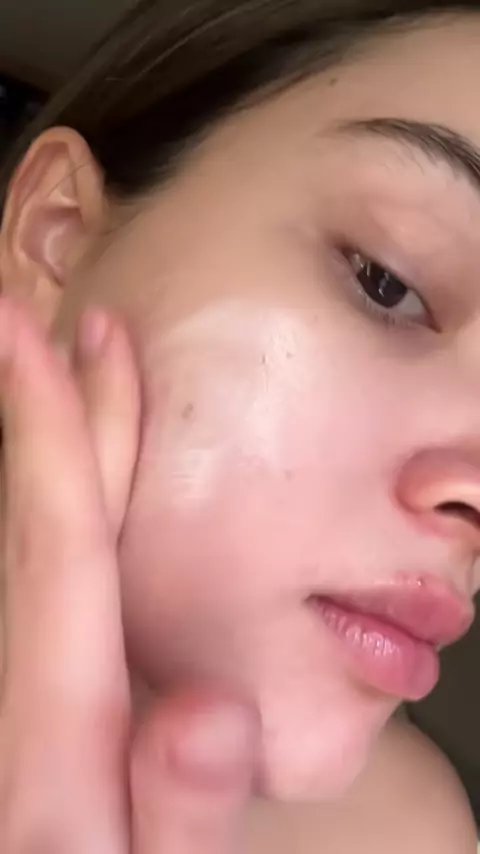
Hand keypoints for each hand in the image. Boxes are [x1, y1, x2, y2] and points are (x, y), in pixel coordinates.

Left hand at [0, 298, 256, 852]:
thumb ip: (182, 815)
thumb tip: (200, 709)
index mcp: (47, 751)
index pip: (60, 561)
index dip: (54, 439)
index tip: (40, 337)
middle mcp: (14, 713)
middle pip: (36, 546)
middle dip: (47, 428)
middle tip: (49, 329)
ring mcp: (15, 706)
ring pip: (27, 564)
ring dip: (46, 466)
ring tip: (61, 386)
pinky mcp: (29, 716)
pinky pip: (37, 602)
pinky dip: (51, 533)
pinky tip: (66, 503)